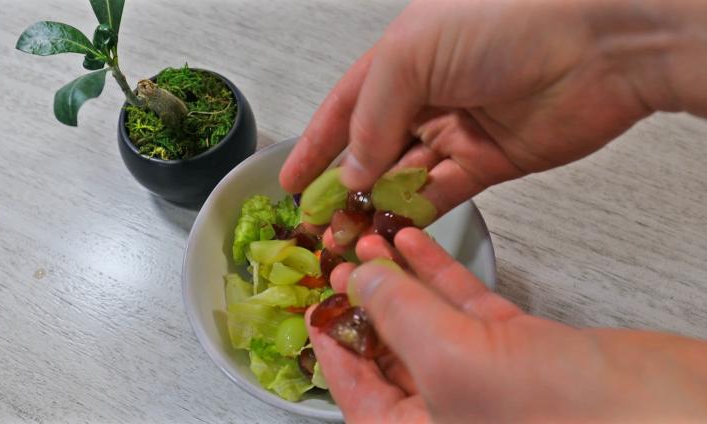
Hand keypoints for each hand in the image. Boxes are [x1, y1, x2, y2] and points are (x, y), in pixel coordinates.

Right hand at [281, 0, 706, 213]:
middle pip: (372, 150)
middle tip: (319, 223)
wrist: (596, 46)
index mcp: (401, 60)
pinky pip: (441, 193)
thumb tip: (353, 175)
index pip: (345, 110)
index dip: (315, 146)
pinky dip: (415, 214)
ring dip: (375, 207)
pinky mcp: (488, 163)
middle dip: (343, 187)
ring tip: (347, 236)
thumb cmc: (500, 26)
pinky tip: (390, 232)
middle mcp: (426, 96)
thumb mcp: (412, 55)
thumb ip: (373, 117)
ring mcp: (457, 131)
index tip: (290, 183)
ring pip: (404, 177)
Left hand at [306, 229, 706, 422]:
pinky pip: (464, 307)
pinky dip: (440, 273)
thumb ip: (397, 314)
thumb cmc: (557, 416)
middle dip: (363, 301)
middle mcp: (444, 412)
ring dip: (398, 279)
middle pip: (386, 351)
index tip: (313, 305)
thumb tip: (361, 278)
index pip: (354, 391)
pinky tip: (415, 243)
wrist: (658, 409)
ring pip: (425, 322)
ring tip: (372, 239)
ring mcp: (483, 380)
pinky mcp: (518, 349)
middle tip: (340, 260)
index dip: (328, 345)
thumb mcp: (449, 361)